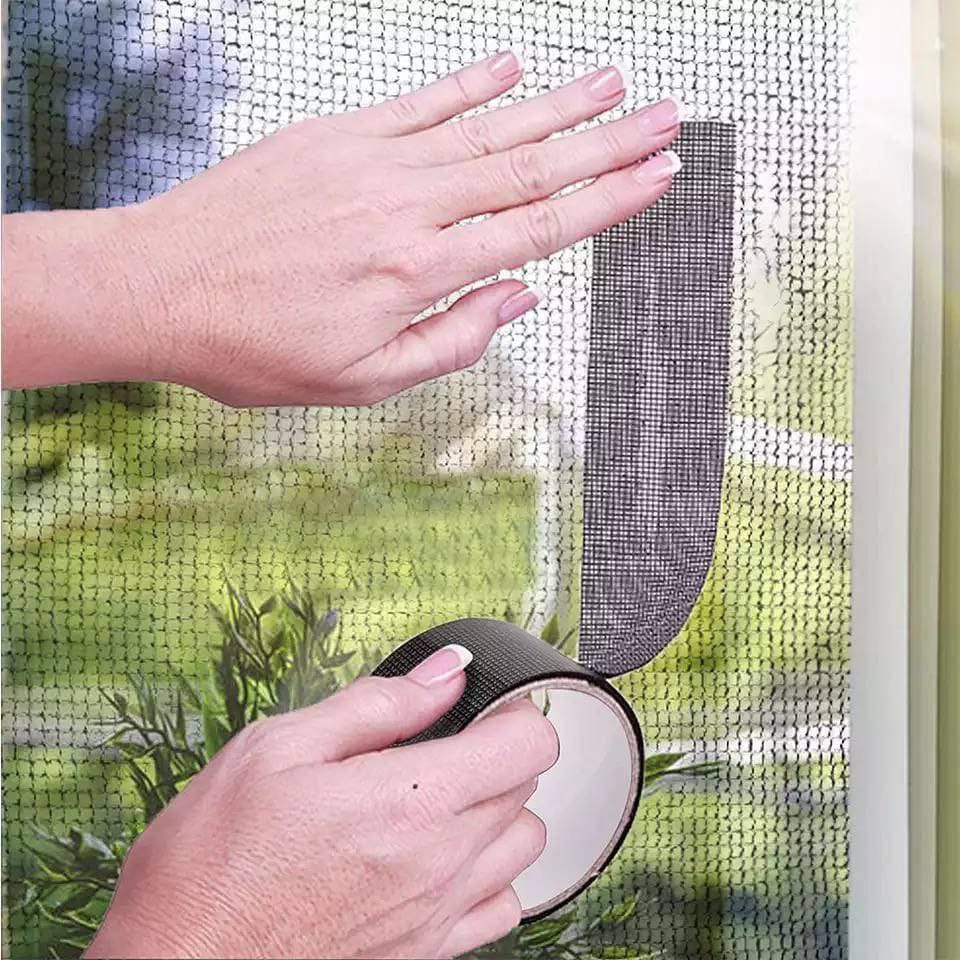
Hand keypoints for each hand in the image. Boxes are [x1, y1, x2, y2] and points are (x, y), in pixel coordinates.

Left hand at [2, 54, 679, 401]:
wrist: (158, 286)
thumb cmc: (254, 346)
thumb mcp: (361, 381)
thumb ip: (452, 340)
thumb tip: (519, 299)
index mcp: (417, 273)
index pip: (538, 229)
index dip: (607, 202)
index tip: (659, 177)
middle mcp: (405, 206)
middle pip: (528, 168)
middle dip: (607, 143)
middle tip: (666, 116)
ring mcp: (370, 161)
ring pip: (485, 128)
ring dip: (556, 104)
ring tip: (613, 85)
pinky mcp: (335, 136)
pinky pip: (418, 102)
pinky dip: (469, 83)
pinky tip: (511, 65)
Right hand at [85, 645, 558, 958]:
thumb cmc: (211, 862)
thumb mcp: (276, 748)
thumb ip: (375, 705)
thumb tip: (445, 673)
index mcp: (410, 802)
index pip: (528, 746)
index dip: (514, 712)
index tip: (483, 706)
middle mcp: (440, 864)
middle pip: (526, 791)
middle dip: (496, 753)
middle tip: (441, 743)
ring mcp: (437, 917)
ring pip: (523, 848)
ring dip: (498, 811)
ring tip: (440, 797)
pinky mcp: (424, 955)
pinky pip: (501, 909)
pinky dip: (489, 874)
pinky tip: (441, 857)